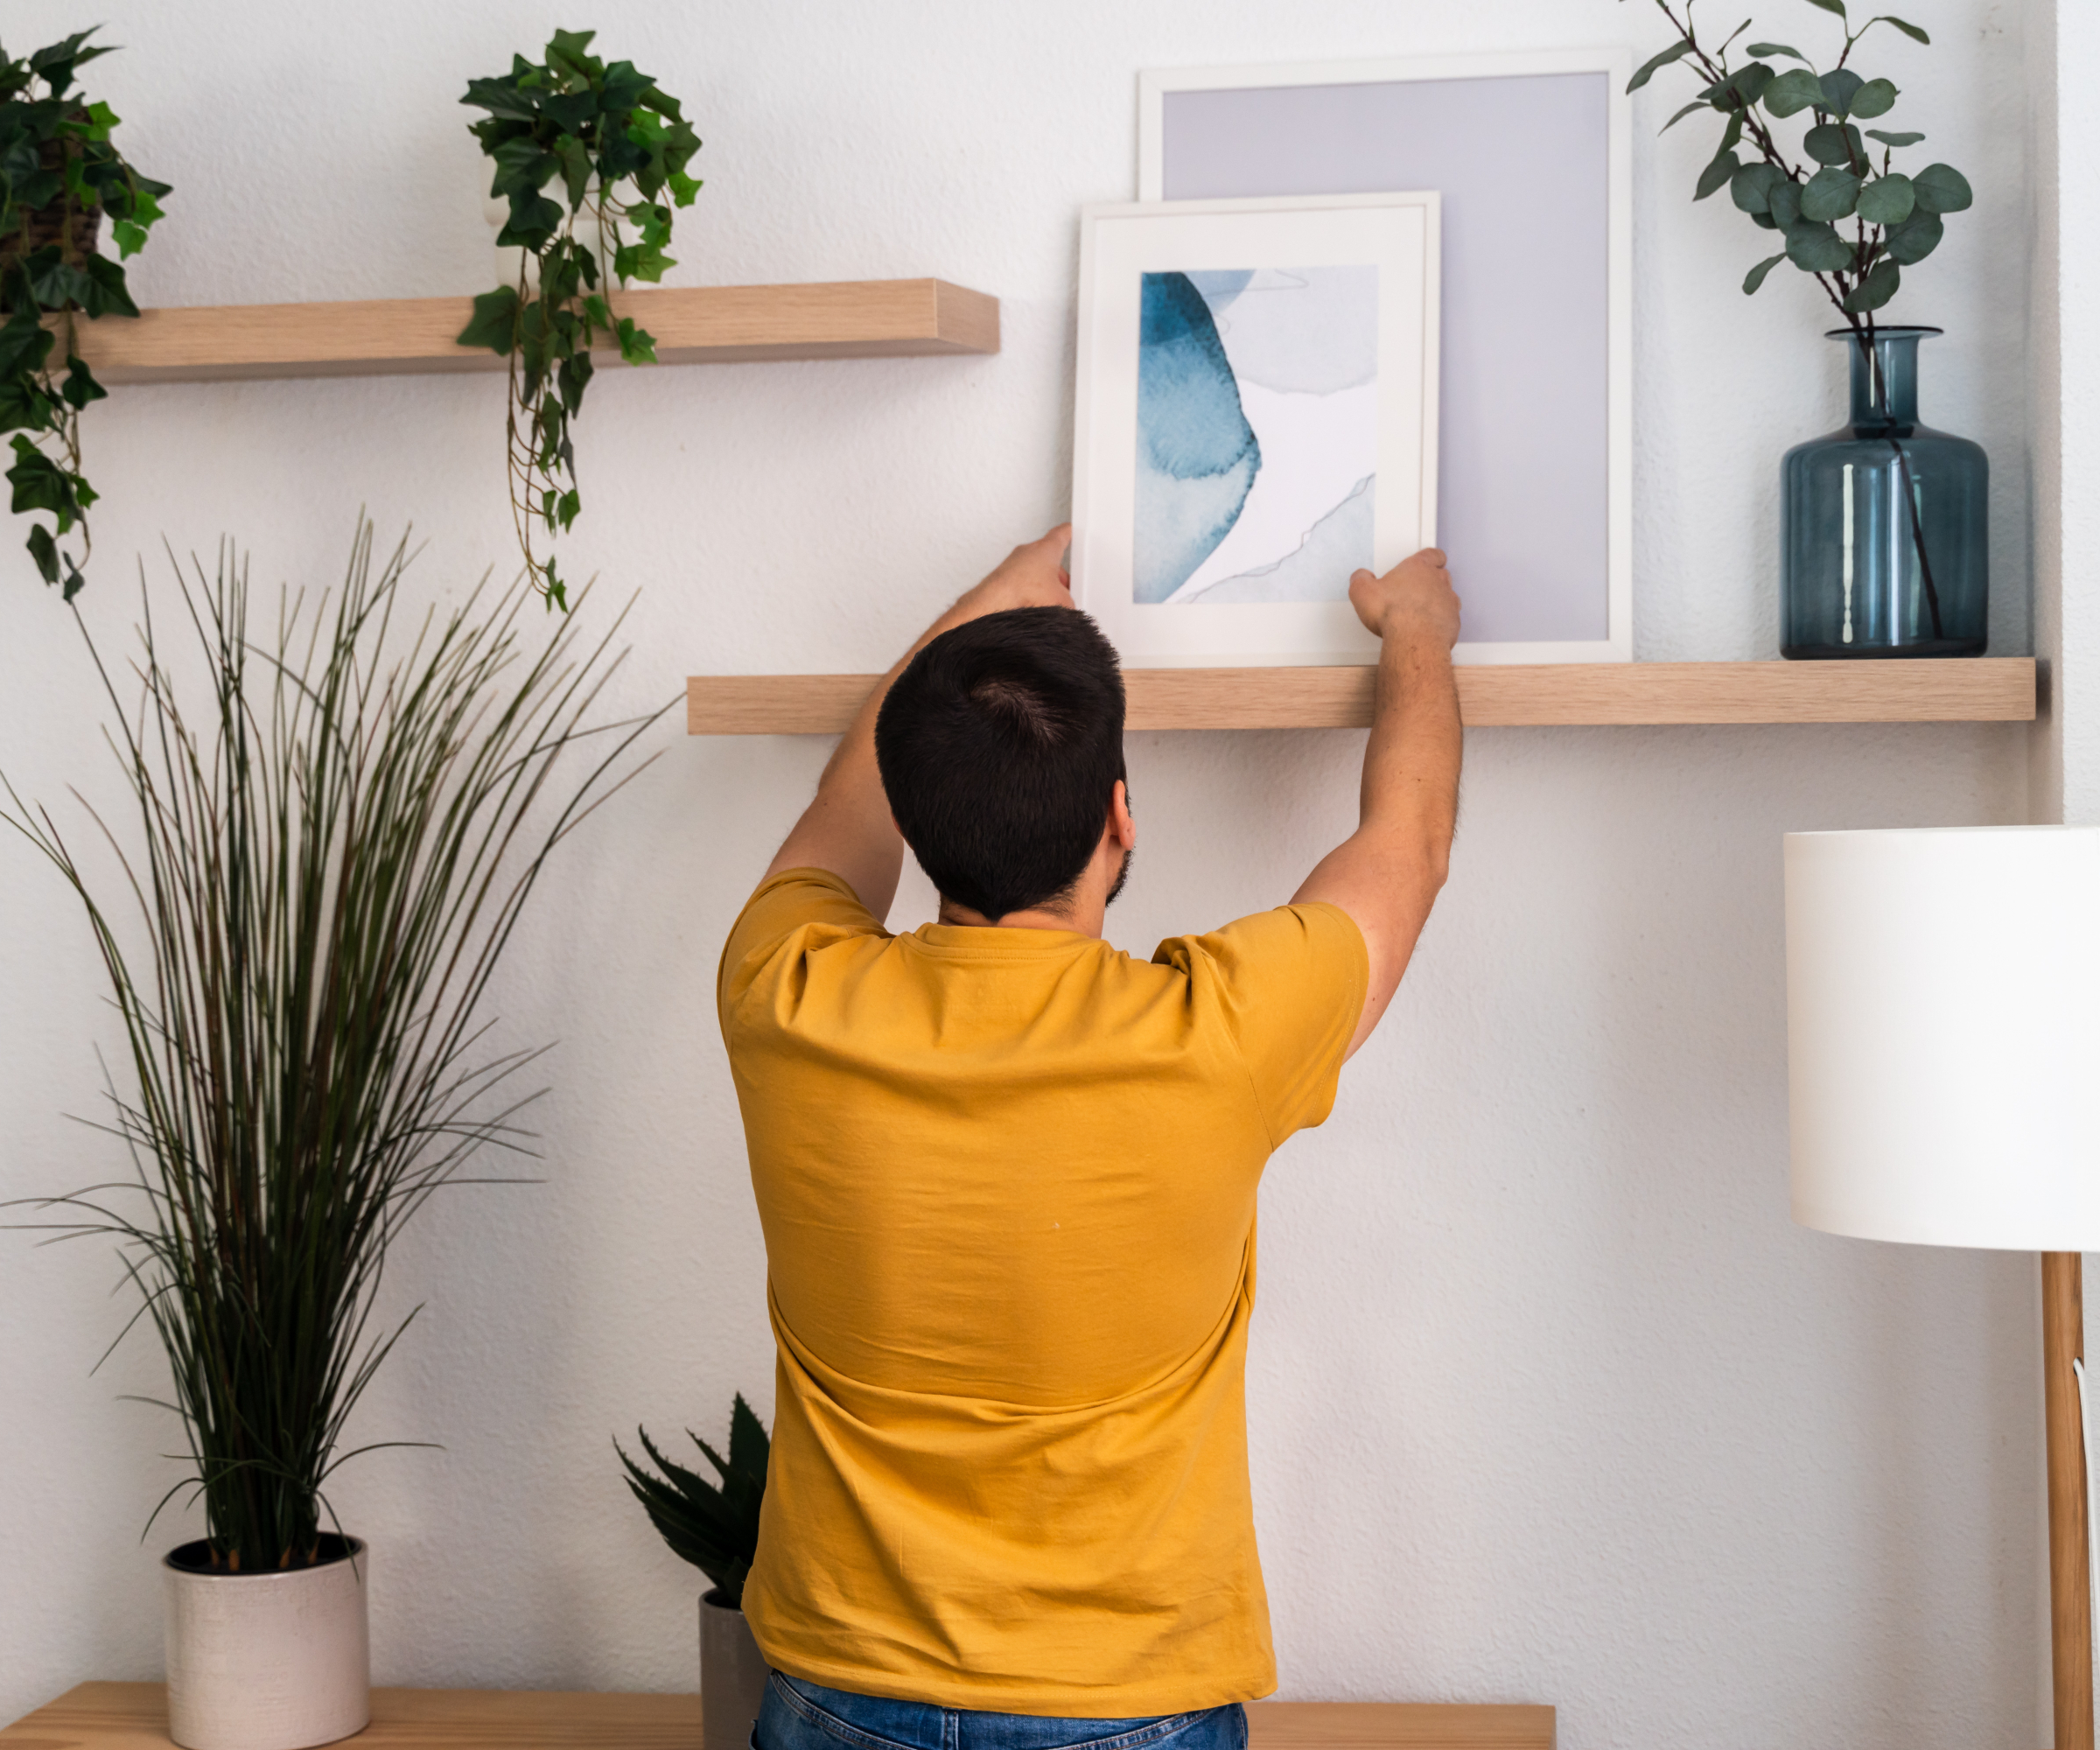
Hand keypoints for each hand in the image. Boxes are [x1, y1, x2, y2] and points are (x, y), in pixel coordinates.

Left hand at [941, 524, 1074, 628]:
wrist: (995, 605)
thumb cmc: (1025, 594)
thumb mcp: (1062, 602)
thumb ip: (1069, 601)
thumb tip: (1066, 610)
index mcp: (1046, 548)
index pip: (1061, 534)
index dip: (1068, 534)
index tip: (1070, 531)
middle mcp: (1027, 551)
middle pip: (1047, 559)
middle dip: (1055, 575)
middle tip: (1062, 591)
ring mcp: (1011, 564)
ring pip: (1032, 572)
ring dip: (1039, 585)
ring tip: (1042, 604)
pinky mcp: (1000, 578)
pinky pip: (1018, 583)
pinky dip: (1024, 593)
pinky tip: (1027, 607)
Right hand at [1348, 548, 1459, 648]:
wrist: (1414, 639)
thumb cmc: (1393, 612)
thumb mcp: (1362, 592)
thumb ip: (1361, 580)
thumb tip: (1360, 576)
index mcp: (1418, 568)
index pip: (1433, 554)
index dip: (1431, 557)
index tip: (1427, 561)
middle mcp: (1438, 581)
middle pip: (1441, 574)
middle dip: (1431, 581)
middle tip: (1415, 590)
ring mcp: (1448, 602)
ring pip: (1447, 596)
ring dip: (1436, 601)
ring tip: (1420, 612)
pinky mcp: (1453, 622)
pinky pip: (1449, 618)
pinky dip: (1440, 622)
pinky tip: (1426, 629)